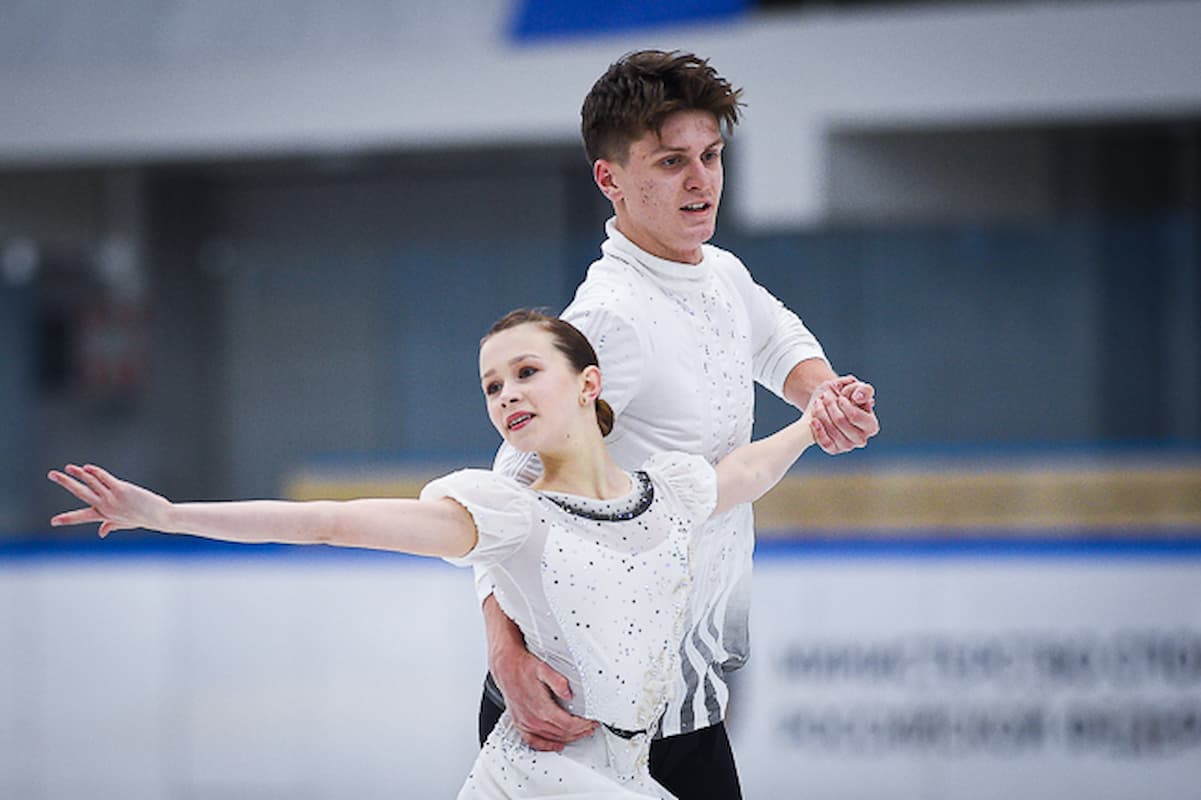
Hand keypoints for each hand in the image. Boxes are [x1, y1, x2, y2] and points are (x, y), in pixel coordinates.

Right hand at [47, 464, 171, 536]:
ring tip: (67, 468)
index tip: (53, 522)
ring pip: (91, 483)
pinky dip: (96, 472)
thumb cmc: (143, 518)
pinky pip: (105, 479)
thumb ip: (110, 525)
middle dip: (65, 483)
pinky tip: (87, 467)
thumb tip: (101, 533)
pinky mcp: (121, 489)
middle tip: (51, 474)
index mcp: (104, 515)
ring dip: (79, 473)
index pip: (81, 517)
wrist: (160, 516)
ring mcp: (112, 498)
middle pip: (81, 493)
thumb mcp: (125, 523)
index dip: (67, 519)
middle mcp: (105, 506)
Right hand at [484, 596, 596, 750]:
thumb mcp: (544, 668)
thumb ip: (558, 682)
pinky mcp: (520, 723)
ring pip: (551, 738)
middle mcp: (533, 718)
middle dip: (579, 732)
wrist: (505, 666)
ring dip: (568, 739)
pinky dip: (546, 746)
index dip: (583, 725)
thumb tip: (569, 694)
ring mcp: (525, 722)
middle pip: (562, 733)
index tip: (591, 722)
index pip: (568, 724)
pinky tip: (555, 745)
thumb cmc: (523, 666)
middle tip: (590, 728)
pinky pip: (533, 742)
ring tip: (580, 734)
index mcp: (541, 707)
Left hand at [808, 375, 879, 454]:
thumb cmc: (846, 396)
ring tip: (818, 402)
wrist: (829, 405)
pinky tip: (814, 420)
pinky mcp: (834, 450)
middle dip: (830, 406)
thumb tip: (858, 398)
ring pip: (832, 430)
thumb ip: (864, 390)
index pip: (855, 416)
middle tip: (825, 396)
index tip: (839, 396)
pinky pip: (825, 443)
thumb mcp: (856, 388)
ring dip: (821, 414)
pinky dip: (818, 430)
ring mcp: (848, 446)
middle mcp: (862, 439)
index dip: (844, 404)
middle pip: (841, 421)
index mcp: (871, 425)